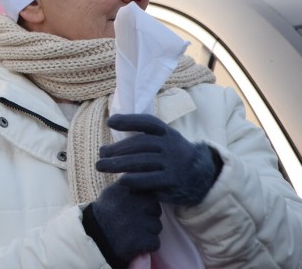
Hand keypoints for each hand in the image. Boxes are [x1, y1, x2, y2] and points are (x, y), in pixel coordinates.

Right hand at [89, 181, 161, 265]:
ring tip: (133, 232)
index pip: (146, 190)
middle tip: (136, 221)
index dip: (145, 200)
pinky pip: (155, 242)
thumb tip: (146, 173)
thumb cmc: (107, 215)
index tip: (137, 206)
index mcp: (120, 190)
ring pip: (156, 225)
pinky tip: (135, 244)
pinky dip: (148, 246)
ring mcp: (132, 222)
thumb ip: (128, 183)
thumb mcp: (112, 193)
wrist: (93, 239)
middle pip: (155, 207)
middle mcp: (126, 203)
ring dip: (149, 232)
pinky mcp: (136, 240)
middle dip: (150, 215)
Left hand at [97, 113, 218, 206]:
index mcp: (167, 133)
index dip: (129, 120)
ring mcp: (172, 164)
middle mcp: (170, 146)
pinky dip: (133, 179)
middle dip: (117, 148)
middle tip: (101, 153)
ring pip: (140, 162)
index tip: (110, 122)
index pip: (147, 122)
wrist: (201, 179)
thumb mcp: (165, 140)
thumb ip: (145, 135)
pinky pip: (149, 180)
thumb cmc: (172, 156)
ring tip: (100, 165)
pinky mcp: (171, 182)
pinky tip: (120, 181)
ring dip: (117, 164)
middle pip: (139, 144)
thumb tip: (113, 124)